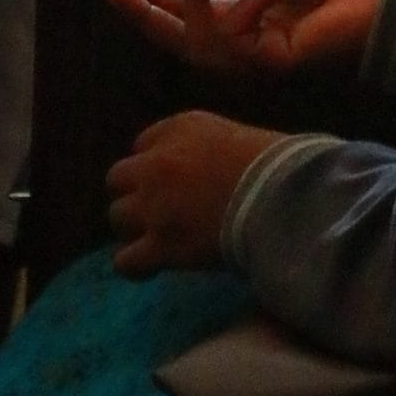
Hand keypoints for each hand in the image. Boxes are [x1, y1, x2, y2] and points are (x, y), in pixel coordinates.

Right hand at [106, 0, 391, 77]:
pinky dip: (249, 8)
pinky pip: (240, 40)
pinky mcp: (276, 64)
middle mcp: (251, 40)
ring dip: (182, 9)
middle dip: (147, 14)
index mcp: (255, 13)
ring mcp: (261, 57)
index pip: (197, 11)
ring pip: (200, 45)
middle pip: (185, 37)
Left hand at [106, 111, 282, 274]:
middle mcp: (157, 162)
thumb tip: (208, 173)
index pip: (144, 143)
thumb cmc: (275, 162)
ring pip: (117, 216)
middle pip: (118, 177)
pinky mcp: (159, 244)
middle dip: (133, 193)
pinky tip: (150, 268)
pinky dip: (134, 265)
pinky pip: (124, 261)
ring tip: (154, 237)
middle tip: (155, 209)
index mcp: (179, 128)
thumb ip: (208, 148)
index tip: (171, 179)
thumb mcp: (236, 136)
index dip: (154, 163)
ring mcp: (154, 204)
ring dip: (133, 226)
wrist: (278, 195)